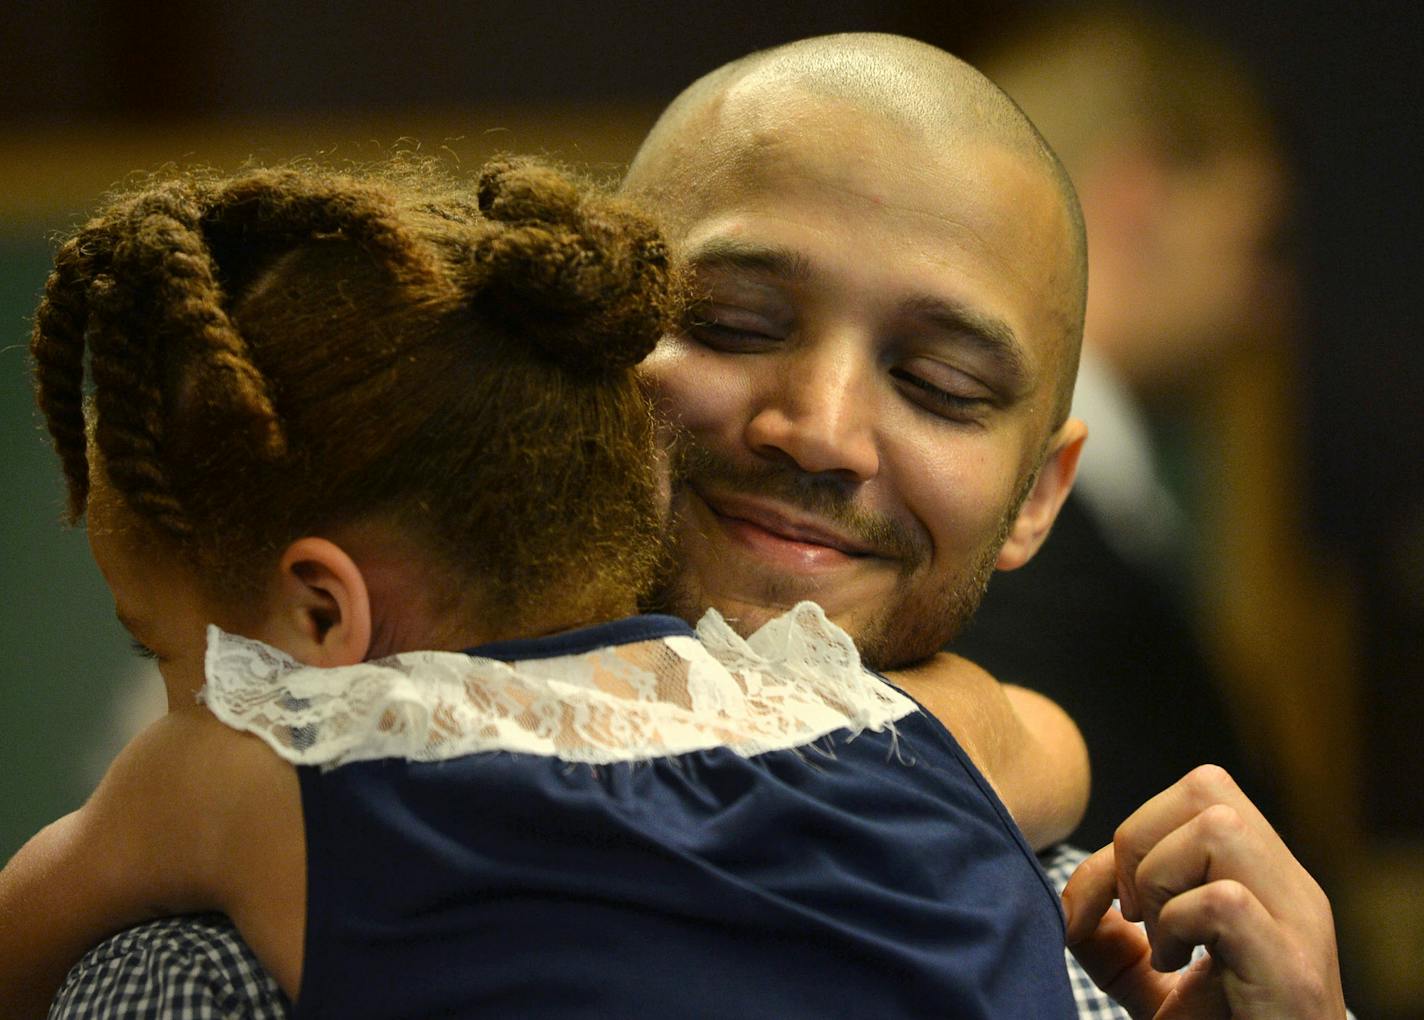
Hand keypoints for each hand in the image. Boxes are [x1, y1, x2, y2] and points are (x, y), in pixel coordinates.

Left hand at [1061, 765, 1346, 1018]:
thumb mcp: (1150, 978)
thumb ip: (1109, 935)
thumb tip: (1068, 904)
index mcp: (1265, 877)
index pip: (1199, 788)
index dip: (1136, 829)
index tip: (1119, 903)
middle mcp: (1292, 889)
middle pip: (1208, 786)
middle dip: (1144, 840)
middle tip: (1138, 912)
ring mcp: (1299, 925)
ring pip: (1220, 828)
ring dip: (1163, 881)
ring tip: (1163, 941)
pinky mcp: (1291, 971)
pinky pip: (1224, 901)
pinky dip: (1178, 926)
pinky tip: (1177, 968)